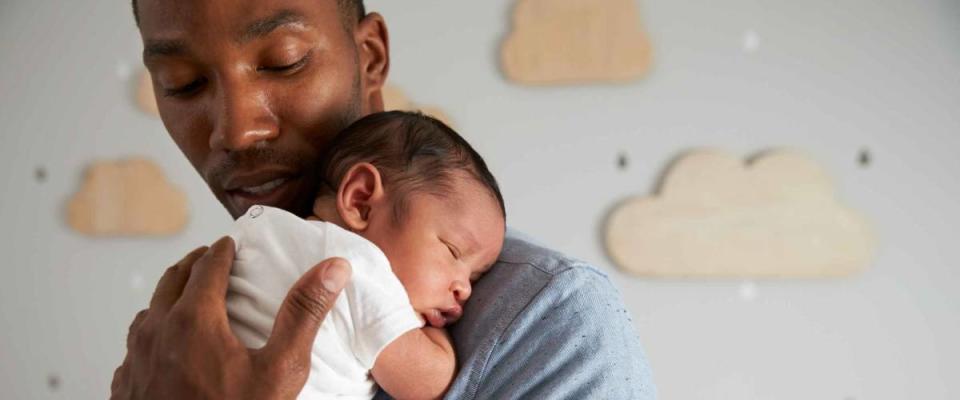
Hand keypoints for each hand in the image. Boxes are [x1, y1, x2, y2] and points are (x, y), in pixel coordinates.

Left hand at [110, 236, 351, 399]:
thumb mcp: (281, 369)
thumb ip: (303, 314)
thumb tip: (332, 269)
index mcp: (193, 320)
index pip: (207, 266)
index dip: (222, 251)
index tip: (230, 243)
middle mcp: (156, 331)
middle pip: (171, 280)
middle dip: (193, 264)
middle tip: (210, 258)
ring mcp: (135, 359)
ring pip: (149, 312)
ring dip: (169, 296)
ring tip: (188, 297)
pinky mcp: (126, 385)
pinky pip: (135, 346)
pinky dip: (152, 332)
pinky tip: (165, 347)